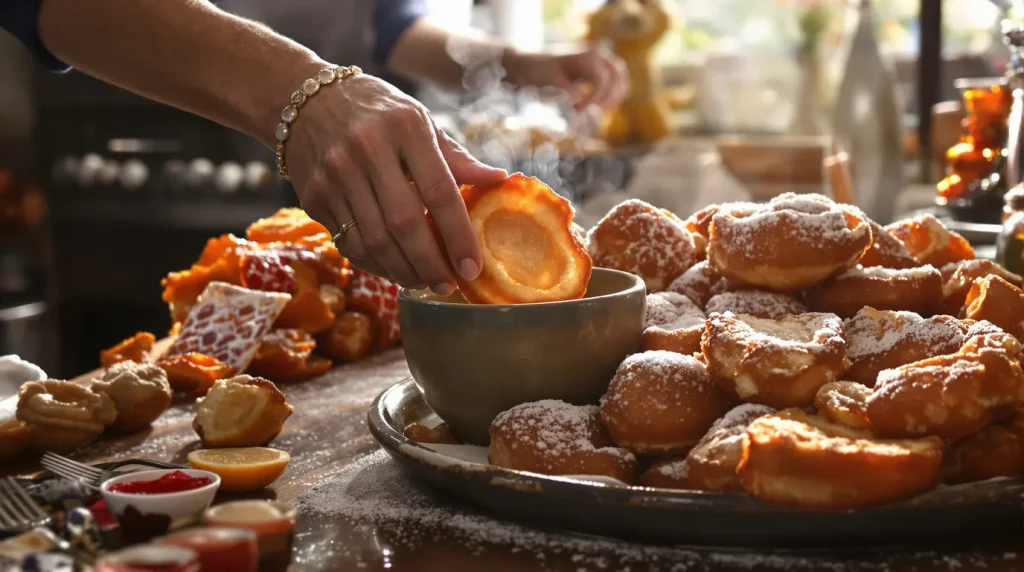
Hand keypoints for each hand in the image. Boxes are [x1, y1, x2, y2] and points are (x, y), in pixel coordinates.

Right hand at [284, 73, 506, 294]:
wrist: (306, 99)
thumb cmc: (378, 112)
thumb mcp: (420, 122)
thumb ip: (456, 158)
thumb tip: (499, 181)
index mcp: (405, 127)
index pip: (440, 191)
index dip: (459, 235)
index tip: (473, 267)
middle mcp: (367, 149)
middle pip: (405, 224)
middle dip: (431, 263)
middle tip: (448, 284)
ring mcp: (336, 174)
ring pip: (374, 240)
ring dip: (403, 271)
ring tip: (424, 282)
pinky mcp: (314, 195)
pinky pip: (349, 243)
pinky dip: (375, 264)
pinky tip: (394, 269)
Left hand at [506, 49, 628, 110]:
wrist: (528, 63)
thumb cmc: (537, 70)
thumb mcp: (548, 80)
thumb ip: (564, 90)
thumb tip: (578, 101)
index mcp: (586, 56)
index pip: (603, 79)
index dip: (595, 99)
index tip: (578, 112)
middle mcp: (596, 56)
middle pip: (618, 76)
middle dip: (610, 98)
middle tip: (595, 114)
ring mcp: (599, 63)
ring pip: (620, 79)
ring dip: (614, 97)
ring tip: (599, 113)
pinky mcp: (597, 73)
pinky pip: (615, 83)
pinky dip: (612, 96)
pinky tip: (600, 109)